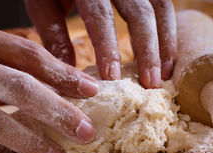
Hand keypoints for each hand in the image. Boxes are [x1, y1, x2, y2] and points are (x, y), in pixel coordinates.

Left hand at [25, 0, 176, 87]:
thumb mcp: (44, 4)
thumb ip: (54, 36)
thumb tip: (67, 78)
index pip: (100, 15)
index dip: (107, 47)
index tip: (112, 77)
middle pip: (139, 13)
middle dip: (147, 50)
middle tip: (149, 84)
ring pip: (159, 8)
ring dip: (164, 43)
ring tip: (163, 76)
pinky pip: (164, 6)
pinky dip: (168, 32)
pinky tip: (167, 58)